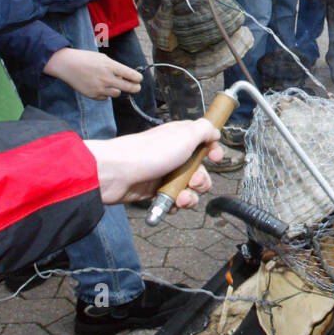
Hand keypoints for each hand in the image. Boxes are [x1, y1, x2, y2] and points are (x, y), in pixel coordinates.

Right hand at [43, 47, 141, 99]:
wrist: (67, 65)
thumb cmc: (86, 59)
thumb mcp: (103, 58)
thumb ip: (116, 68)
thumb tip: (126, 77)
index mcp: (111, 66)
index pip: (132, 76)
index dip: (138, 78)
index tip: (138, 79)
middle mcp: (107, 79)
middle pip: (130, 88)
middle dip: (135, 88)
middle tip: (136, 88)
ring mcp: (100, 88)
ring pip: (117, 93)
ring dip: (117, 89)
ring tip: (109, 82)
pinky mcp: (93, 95)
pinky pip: (105, 97)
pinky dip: (105, 93)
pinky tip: (98, 85)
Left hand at [86, 119, 222, 206]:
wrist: (118, 173)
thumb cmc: (150, 152)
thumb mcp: (185, 134)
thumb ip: (205, 129)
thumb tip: (215, 131)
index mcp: (181, 139)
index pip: (205, 144)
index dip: (213, 152)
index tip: (215, 158)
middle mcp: (174, 156)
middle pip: (200, 172)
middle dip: (202, 181)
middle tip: (192, 181)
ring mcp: (164, 175)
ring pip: (189, 189)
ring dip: (190, 197)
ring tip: (180, 197)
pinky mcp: (155, 192)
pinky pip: (174, 202)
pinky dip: (175, 205)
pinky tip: (171, 203)